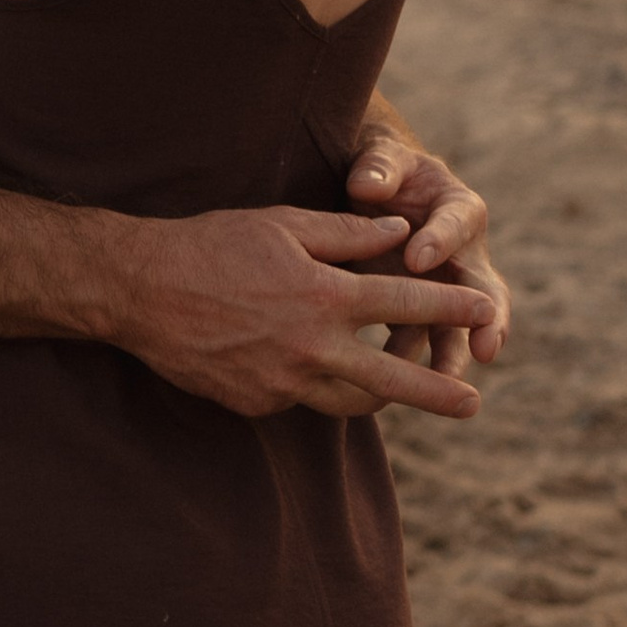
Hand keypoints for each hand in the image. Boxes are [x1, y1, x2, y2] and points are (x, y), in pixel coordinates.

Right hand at [108, 205, 497, 420]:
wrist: (141, 289)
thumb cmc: (211, 244)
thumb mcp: (281, 223)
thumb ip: (346, 232)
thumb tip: (397, 231)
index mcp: (323, 295)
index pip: (405, 305)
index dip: (451, 307)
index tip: (485, 309)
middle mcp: (312, 347)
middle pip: (394, 379)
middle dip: (439, 390)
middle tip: (474, 399)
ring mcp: (285, 382)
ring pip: (352, 403)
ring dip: (382, 396)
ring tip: (399, 390)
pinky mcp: (259, 403)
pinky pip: (302, 398)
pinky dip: (316, 383)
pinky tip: (306, 363)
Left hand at [346, 119, 511, 379]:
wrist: (370, 193)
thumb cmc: (382, 170)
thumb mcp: (381, 158)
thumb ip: (378, 168)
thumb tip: (367, 187)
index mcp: (460, 209)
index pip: (458, 223)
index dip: (440, 240)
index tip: (416, 258)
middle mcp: (463, 255)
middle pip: (484, 289)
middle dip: (487, 319)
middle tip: (485, 346)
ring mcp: (445, 289)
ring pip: (459, 327)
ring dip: (454, 355)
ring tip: (445, 384)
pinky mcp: (419, 314)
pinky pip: (423, 341)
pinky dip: (415, 365)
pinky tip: (397, 387)